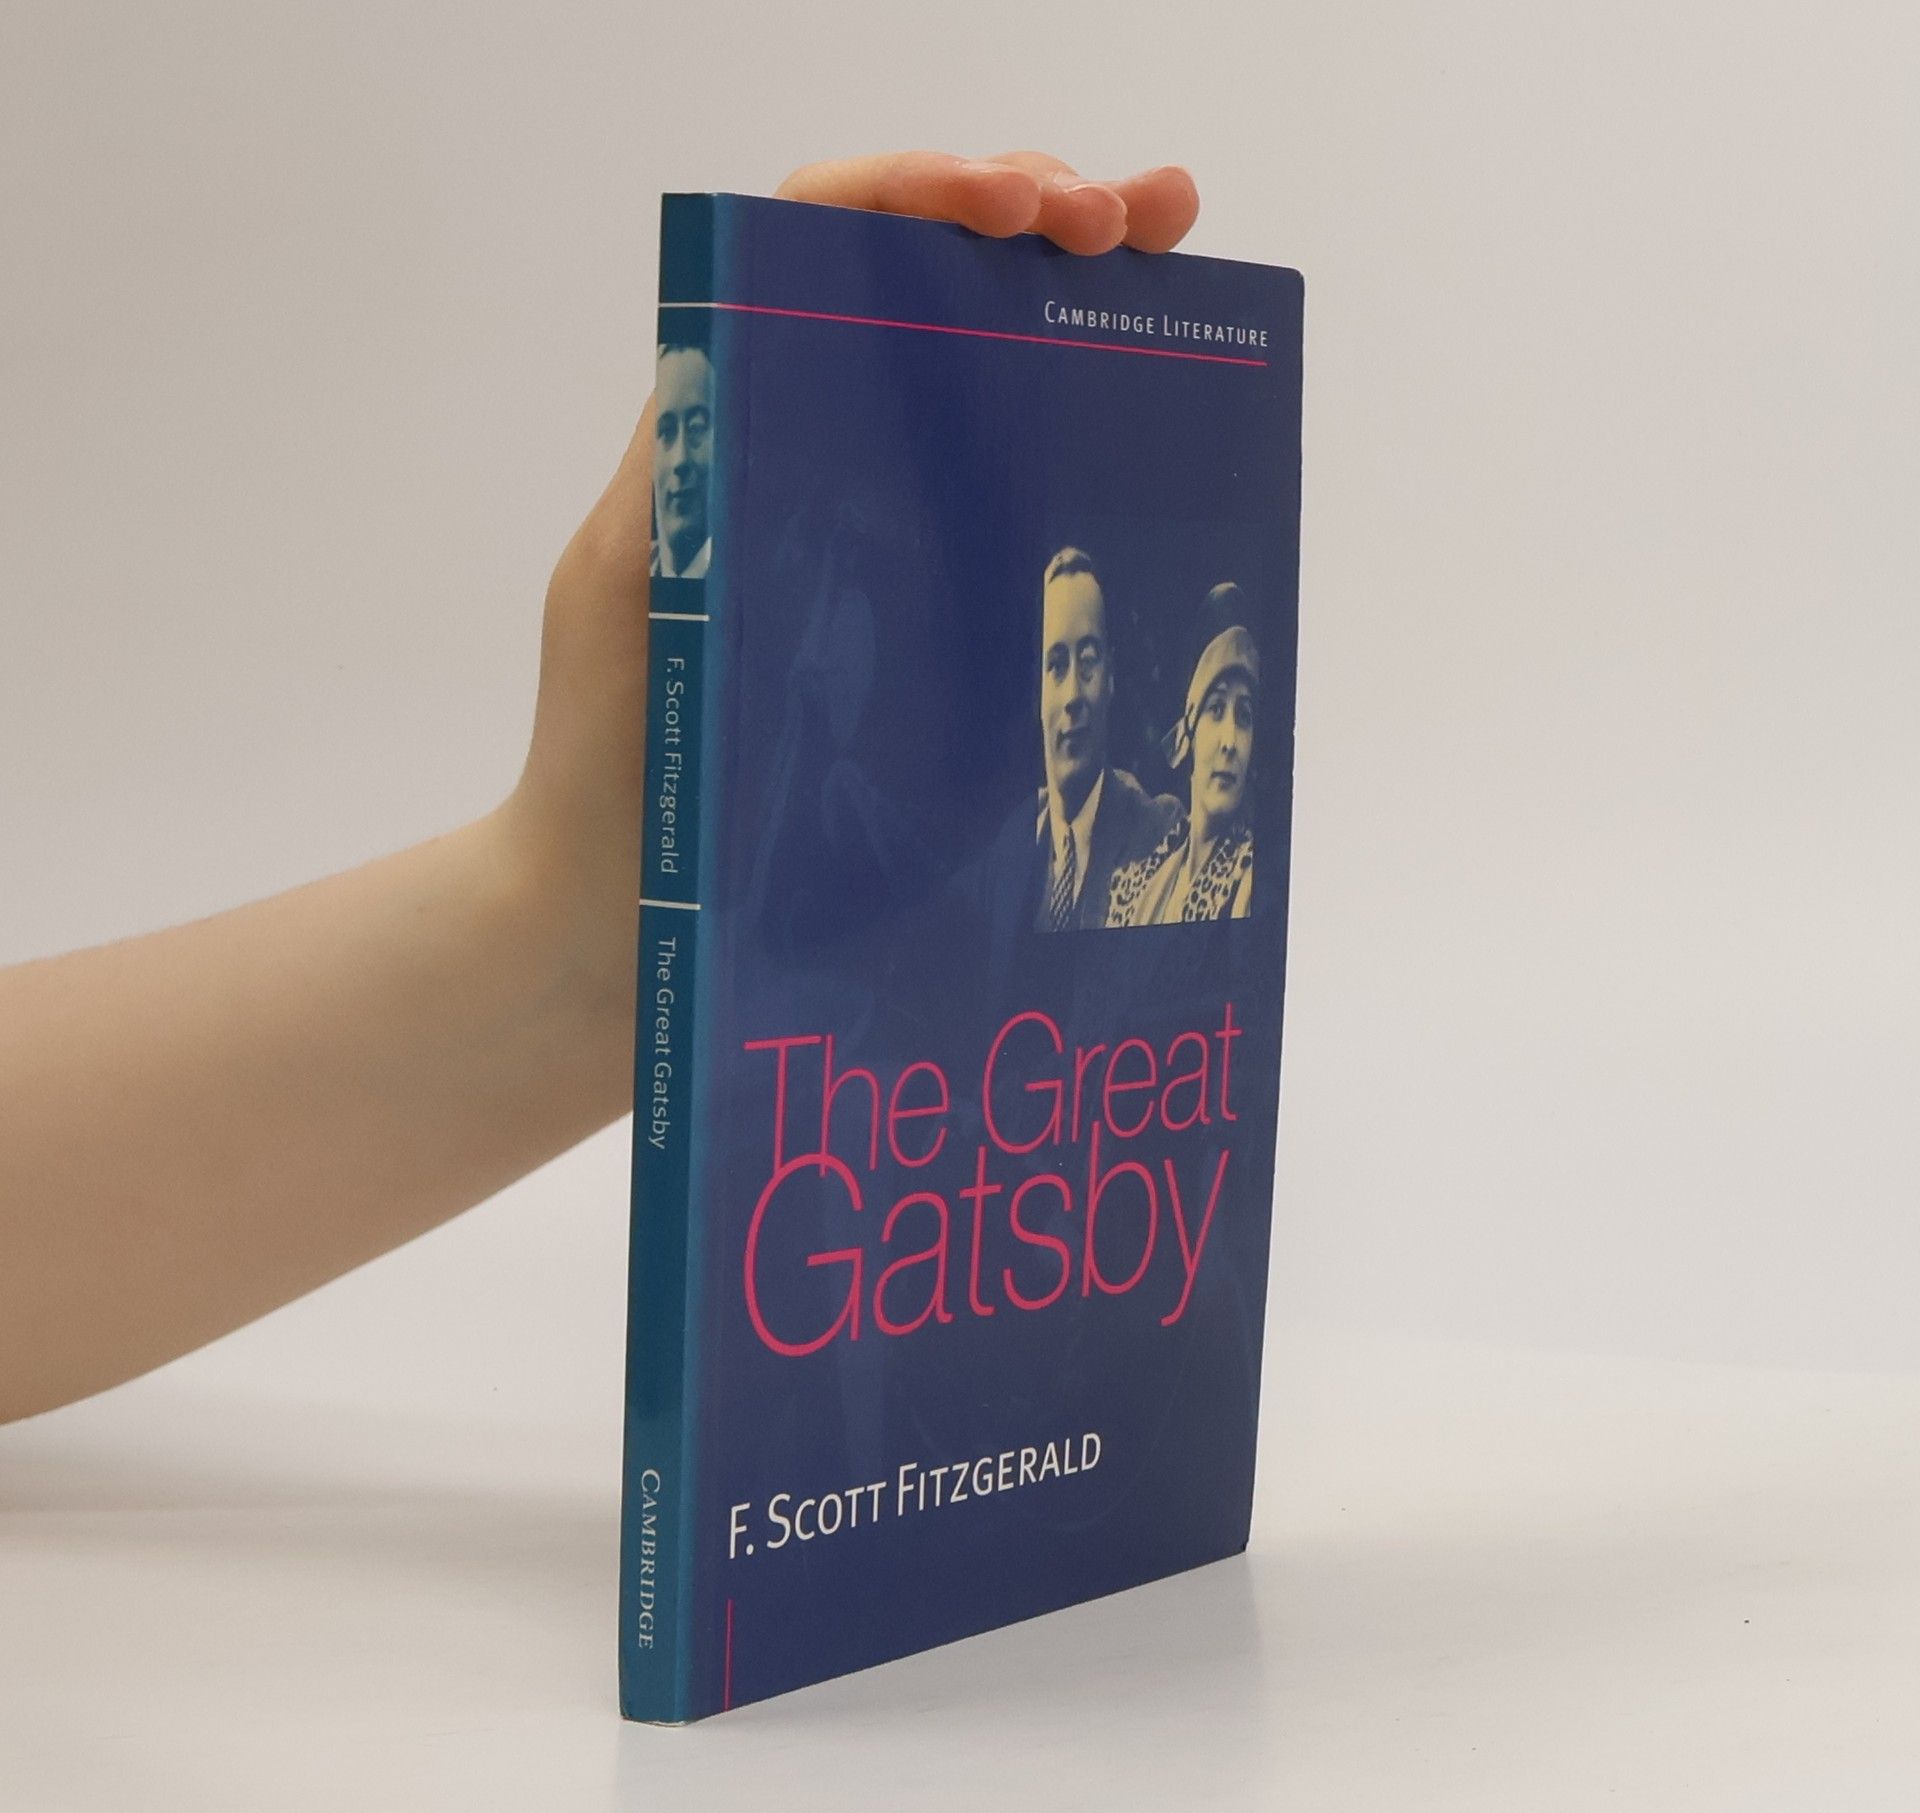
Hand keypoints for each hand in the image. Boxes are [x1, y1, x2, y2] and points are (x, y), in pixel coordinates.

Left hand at [504, 152, 1200, 1028]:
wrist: (623, 914)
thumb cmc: (613, 764)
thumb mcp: (633, 594)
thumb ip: (688, 478)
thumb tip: (750, 348)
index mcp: (731, 426)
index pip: (820, 240)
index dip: (921, 191)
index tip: (1019, 207)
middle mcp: (805, 456)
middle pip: (920, 281)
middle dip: (1031, 214)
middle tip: (1138, 219)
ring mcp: (870, 536)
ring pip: (973, 373)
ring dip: (1071, 295)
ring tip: (1169, 249)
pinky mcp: (915, 621)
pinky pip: (1000, 503)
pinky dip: (1077, 434)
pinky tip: (1158, 412)